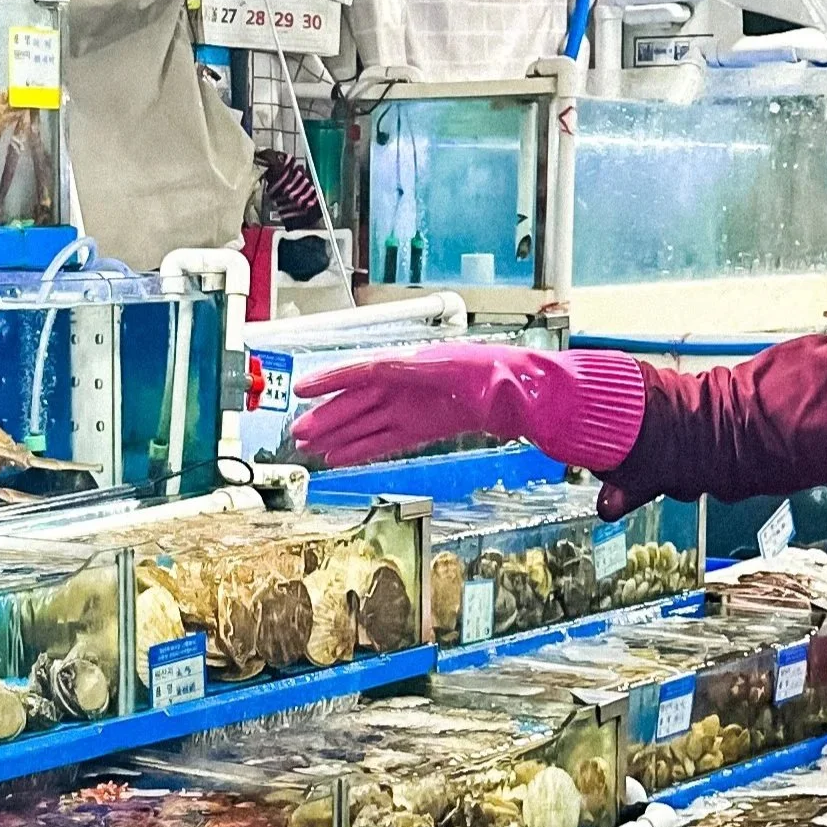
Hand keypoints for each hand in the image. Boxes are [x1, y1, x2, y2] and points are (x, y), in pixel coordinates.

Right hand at [290, 345, 645, 472]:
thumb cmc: (515, 380)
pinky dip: (361, 448)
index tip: (306, 389)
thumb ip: (500, 392)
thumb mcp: (507, 384)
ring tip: (310, 448)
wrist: (529, 392)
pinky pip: (384, 438)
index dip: (337, 380)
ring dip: (339, 434)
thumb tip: (499, 397)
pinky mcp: (422, 425)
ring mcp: (414, 406)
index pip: (372, 371)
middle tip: (298, 433)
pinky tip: (339, 459)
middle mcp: (412, 385)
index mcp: (425, 368)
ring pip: (368, 421)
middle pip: (362, 400)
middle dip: (330, 416)